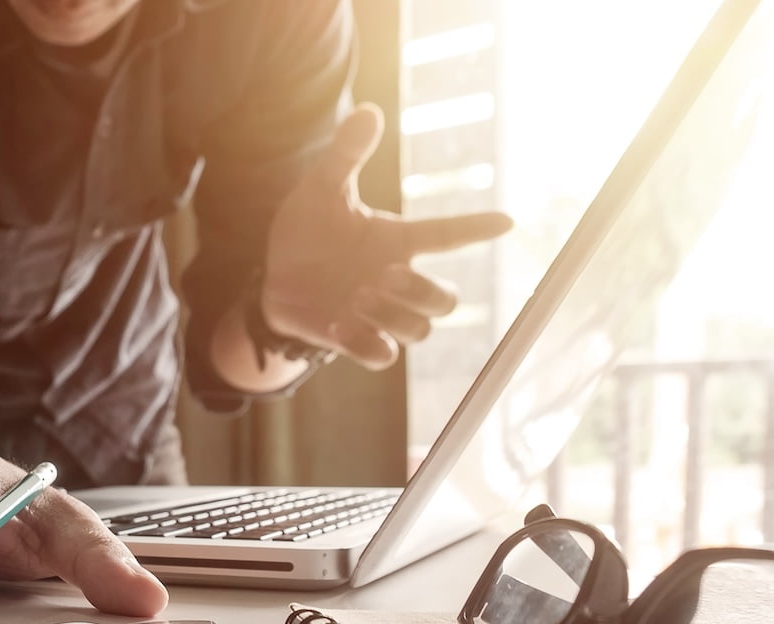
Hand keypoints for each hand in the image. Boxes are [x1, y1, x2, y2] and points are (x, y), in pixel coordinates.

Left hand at [261, 103, 512, 368]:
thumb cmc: (306, 231)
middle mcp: (396, 280)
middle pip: (445, 301)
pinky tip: (337, 325)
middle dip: (424, 293)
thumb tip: (369, 111)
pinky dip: (367, 344)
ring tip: (355, 298)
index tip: (506, 221)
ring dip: (395, 316)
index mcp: (396, 241)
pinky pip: (382, 355)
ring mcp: (378, 315)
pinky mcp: (355, 340)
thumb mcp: (320, 189)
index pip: (448, 234)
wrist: (273, 277)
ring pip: (420, 331)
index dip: (476, 228)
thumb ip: (345, 155)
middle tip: (383, 276)